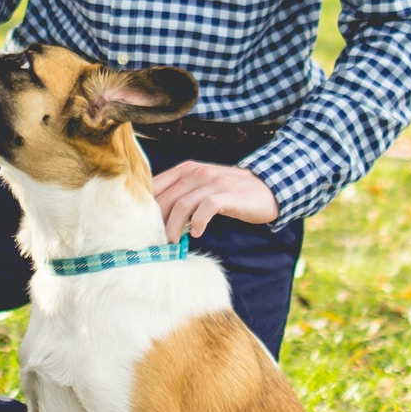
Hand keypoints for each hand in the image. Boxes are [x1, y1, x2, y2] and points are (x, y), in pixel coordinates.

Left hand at [151, 161, 277, 237]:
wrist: (268, 188)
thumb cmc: (231, 191)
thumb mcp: (203, 187)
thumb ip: (182, 194)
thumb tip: (157, 216)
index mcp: (187, 170)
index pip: (156, 185)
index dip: (146, 207)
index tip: (143, 226)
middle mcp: (197, 172)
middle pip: (166, 197)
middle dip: (158, 221)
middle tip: (155, 240)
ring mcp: (213, 182)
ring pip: (182, 204)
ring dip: (174, 226)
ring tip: (172, 242)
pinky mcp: (227, 194)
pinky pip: (206, 208)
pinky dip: (198, 222)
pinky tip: (197, 233)